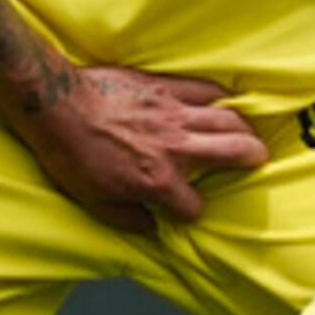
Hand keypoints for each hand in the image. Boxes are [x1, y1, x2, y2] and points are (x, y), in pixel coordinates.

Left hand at [25, 66, 268, 232]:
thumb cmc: (71, 156)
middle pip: (234, 152)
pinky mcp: (165, 87)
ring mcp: (173, 115)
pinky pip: (205, 89)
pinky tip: (223, 102)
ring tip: (249, 133)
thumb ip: (128, 220)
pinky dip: (220, 97)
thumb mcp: (94, 204)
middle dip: (252, 158)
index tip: (184, 208)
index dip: (191, 212)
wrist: (57, 107)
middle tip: (258, 158)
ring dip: (244, 128)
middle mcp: (175, 148)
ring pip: (228, 119)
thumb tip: (151, 227)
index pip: (194, 206)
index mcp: (158, 181)